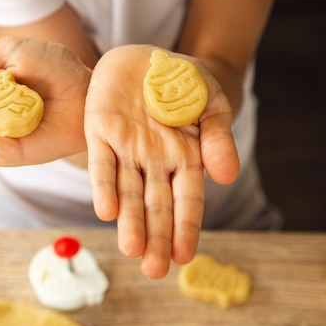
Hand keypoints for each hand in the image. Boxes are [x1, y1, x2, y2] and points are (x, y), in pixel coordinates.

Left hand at [84, 45, 239, 278]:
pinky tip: (106, 209)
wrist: (146, 55)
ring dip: (129, 220)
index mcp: (184, 158)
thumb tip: (227, 176)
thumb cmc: (183, 81)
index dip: (185, 227)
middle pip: (155, 205)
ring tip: (130, 249)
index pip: (186, 200)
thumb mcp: (211, 103)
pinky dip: (103, 185)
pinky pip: (101, 161)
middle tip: (153, 269)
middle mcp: (153, 161)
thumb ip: (217, 138)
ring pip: (127, 191)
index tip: (184, 256)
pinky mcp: (99, 131)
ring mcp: (125, 148)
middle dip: (155, 237)